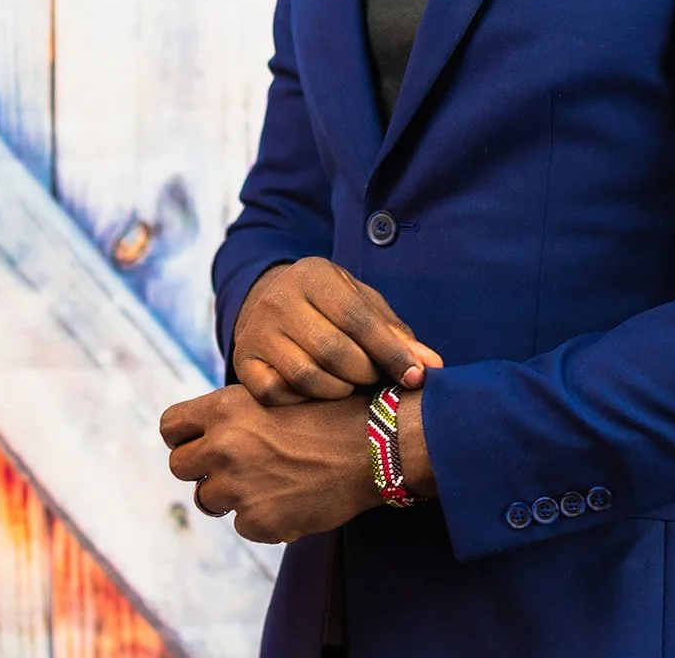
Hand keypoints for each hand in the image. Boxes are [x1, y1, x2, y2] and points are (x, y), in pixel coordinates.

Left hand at [160, 383, 376, 542]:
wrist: (372, 446)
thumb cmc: (332, 411)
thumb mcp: (279, 391)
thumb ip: (238, 413)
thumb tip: (208, 431)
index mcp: (226, 408)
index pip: (171, 425)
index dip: (183, 434)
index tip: (197, 439)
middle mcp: (223, 448)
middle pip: (179, 465)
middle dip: (202, 466)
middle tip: (236, 462)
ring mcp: (237, 489)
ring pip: (207, 499)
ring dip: (230, 493)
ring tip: (271, 477)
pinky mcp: (256, 523)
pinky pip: (242, 523)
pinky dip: (261, 514)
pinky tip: (292, 496)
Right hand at [233, 257, 442, 406]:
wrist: (272, 304)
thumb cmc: (331, 307)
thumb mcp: (363, 305)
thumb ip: (395, 333)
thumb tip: (432, 367)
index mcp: (313, 274)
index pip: (358, 318)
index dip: (391, 352)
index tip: (417, 378)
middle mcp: (279, 298)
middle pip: (333, 350)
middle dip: (365, 373)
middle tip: (376, 379)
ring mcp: (256, 331)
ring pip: (306, 376)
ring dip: (339, 390)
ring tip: (351, 385)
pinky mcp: (242, 362)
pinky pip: (277, 394)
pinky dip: (305, 401)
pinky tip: (318, 394)